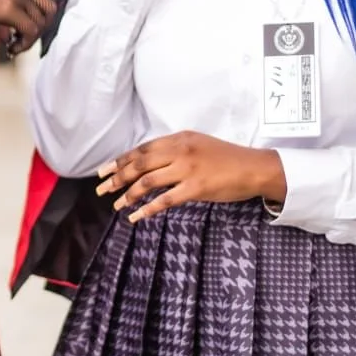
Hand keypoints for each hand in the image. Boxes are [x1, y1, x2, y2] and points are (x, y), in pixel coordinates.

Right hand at [0, 0, 56, 54]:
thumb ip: (5, 14)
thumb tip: (11, 37)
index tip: (36, 14)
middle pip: (49, 6)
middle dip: (41, 26)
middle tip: (26, 37)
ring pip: (41, 22)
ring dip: (31, 39)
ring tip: (16, 45)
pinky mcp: (10, 9)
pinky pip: (31, 31)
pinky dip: (24, 44)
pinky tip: (11, 48)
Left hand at [95, 132, 285, 221]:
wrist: (254, 167)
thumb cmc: (226, 158)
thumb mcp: (198, 144)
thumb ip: (175, 150)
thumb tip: (150, 162)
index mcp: (178, 138)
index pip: (142, 149)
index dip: (120, 160)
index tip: (104, 170)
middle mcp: (180, 150)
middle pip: (140, 164)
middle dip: (117, 177)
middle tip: (101, 188)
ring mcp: (187, 169)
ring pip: (148, 182)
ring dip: (128, 194)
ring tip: (116, 204)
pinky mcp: (196, 188)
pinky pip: (165, 200)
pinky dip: (148, 210)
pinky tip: (136, 217)